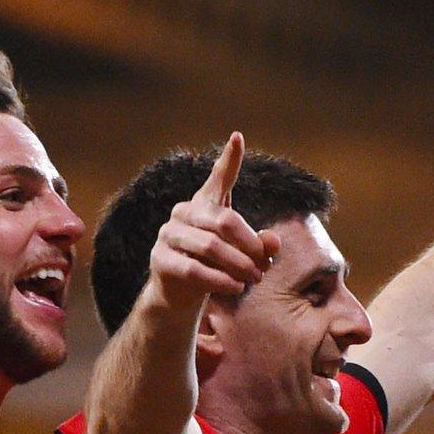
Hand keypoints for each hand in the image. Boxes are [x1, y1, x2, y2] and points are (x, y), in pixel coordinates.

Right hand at [146, 132, 281, 312]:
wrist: (179, 295)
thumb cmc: (214, 266)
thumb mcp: (240, 255)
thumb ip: (259, 246)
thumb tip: (273, 244)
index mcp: (205, 204)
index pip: (218, 178)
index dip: (229, 159)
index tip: (238, 138)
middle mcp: (184, 212)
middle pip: (225, 221)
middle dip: (250, 246)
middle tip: (264, 267)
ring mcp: (169, 234)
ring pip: (210, 246)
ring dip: (238, 266)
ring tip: (254, 279)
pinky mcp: (160, 259)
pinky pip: (195, 270)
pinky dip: (220, 280)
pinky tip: (236, 288)